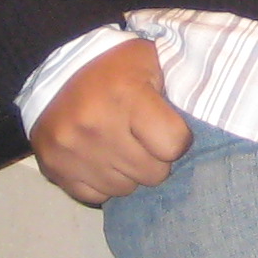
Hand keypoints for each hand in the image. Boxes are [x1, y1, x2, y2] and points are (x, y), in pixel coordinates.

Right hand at [29, 37, 190, 205]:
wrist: (55, 66)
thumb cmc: (116, 66)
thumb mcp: (151, 61)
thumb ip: (178, 90)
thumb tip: (203, 123)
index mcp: (124, 95)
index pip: (173, 145)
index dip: (178, 138)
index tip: (169, 127)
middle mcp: (95, 125)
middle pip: (153, 174)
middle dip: (155, 158)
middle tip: (144, 138)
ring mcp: (71, 150)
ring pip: (125, 189)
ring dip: (129, 172)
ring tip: (121, 145)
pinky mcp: (54, 167)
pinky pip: (95, 196)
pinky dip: (102, 181)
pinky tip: (99, 157)